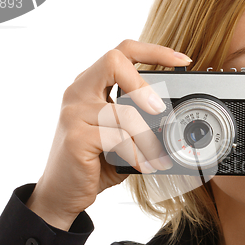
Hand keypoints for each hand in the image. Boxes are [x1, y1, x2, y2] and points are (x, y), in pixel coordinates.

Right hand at [26, 40, 191, 230]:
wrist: (62, 193)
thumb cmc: (94, 162)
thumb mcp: (120, 136)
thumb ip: (139, 121)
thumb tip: (174, 121)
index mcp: (91, 86)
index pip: (122, 52)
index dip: (155, 51)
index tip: (182, 60)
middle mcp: (79, 92)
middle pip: (113, 62)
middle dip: (143, 83)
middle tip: (159, 109)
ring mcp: (74, 113)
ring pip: (125, 112)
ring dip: (149, 140)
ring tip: (158, 157)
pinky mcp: (75, 137)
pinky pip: (118, 139)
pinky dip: (138, 154)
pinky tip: (144, 165)